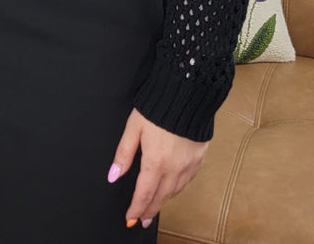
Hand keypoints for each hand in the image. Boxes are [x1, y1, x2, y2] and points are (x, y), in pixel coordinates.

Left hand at [107, 108, 207, 228]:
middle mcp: (174, 168)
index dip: (136, 208)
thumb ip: (124, 153)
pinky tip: (174, 188)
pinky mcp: (199, 158)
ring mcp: (189, 165)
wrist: (188, 92)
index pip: (144, 194)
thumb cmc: (157, 106)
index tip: (130, 218)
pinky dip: (178, 188)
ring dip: (164, 200)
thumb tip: (113, 176)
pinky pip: (188, 180)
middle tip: (142, 220)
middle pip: (160, 197)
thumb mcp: (134, 127)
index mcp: (155, 162)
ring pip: (175, 191)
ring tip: (155, 206)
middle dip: (150, 210)